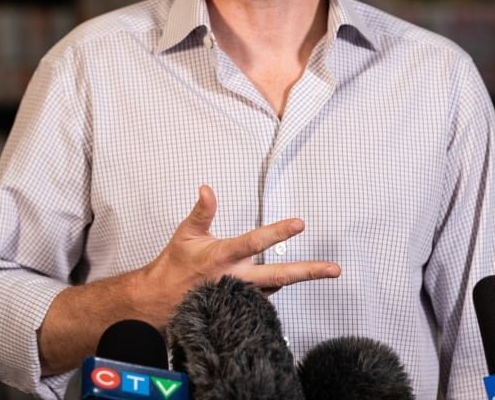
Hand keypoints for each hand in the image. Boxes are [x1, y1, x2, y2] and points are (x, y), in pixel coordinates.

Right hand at [137, 184, 340, 319]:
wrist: (161, 301)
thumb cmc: (175, 266)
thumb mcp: (186, 233)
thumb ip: (203, 211)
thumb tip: (207, 188)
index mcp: (222, 257)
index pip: (255, 242)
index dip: (278, 232)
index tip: (299, 223)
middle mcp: (236, 278)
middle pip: (278, 275)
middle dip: (308, 271)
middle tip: (333, 269)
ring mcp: (240, 295)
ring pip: (276, 287)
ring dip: (301, 279)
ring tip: (327, 271)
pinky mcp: (240, 305)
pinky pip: (266, 295)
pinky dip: (279, 286)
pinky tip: (294, 278)